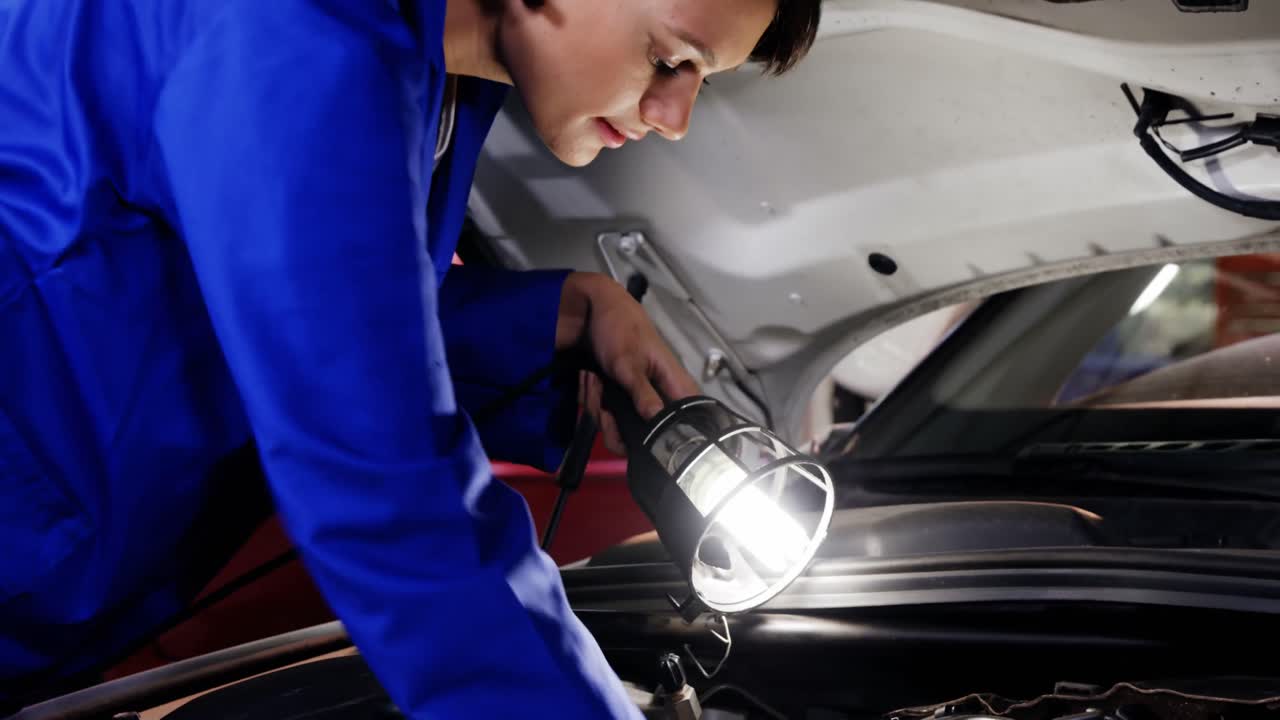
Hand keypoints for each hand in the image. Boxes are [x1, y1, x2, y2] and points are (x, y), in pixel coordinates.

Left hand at [558, 272, 699, 454]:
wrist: (590, 312)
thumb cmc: (620, 329)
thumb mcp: (628, 363)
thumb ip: (645, 395)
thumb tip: (660, 424)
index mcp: (674, 388)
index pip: (686, 426)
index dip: (669, 442)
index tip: (642, 441)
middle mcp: (658, 399)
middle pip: (643, 438)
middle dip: (614, 425)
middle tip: (602, 404)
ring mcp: (635, 401)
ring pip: (617, 428)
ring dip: (598, 406)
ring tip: (593, 380)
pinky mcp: (616, 400)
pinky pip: (603, 416)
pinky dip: (591, 399)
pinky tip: (589, 378)